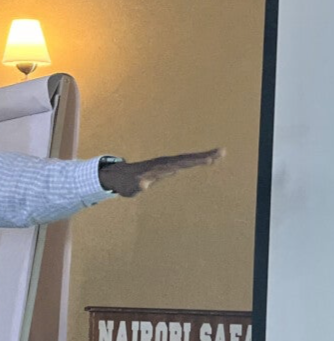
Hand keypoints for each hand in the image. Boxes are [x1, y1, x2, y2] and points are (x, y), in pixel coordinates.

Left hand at [99, 148, 224, 196]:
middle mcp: (165, 163)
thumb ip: (137, 186)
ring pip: (187, 159)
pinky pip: (184, 163)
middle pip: (188, 158)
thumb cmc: (125, 183)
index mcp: (160, 166)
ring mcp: (166, 164)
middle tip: (222, 152)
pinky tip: (207, 161)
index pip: (180, 163)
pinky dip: (196, 161)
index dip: (194, 161)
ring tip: (219, 154)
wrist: (119, 176)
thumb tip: (143, 185)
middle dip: (204, 156)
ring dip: (203, 157)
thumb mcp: (131, 187)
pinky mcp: (167, 167)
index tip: (208, 160)